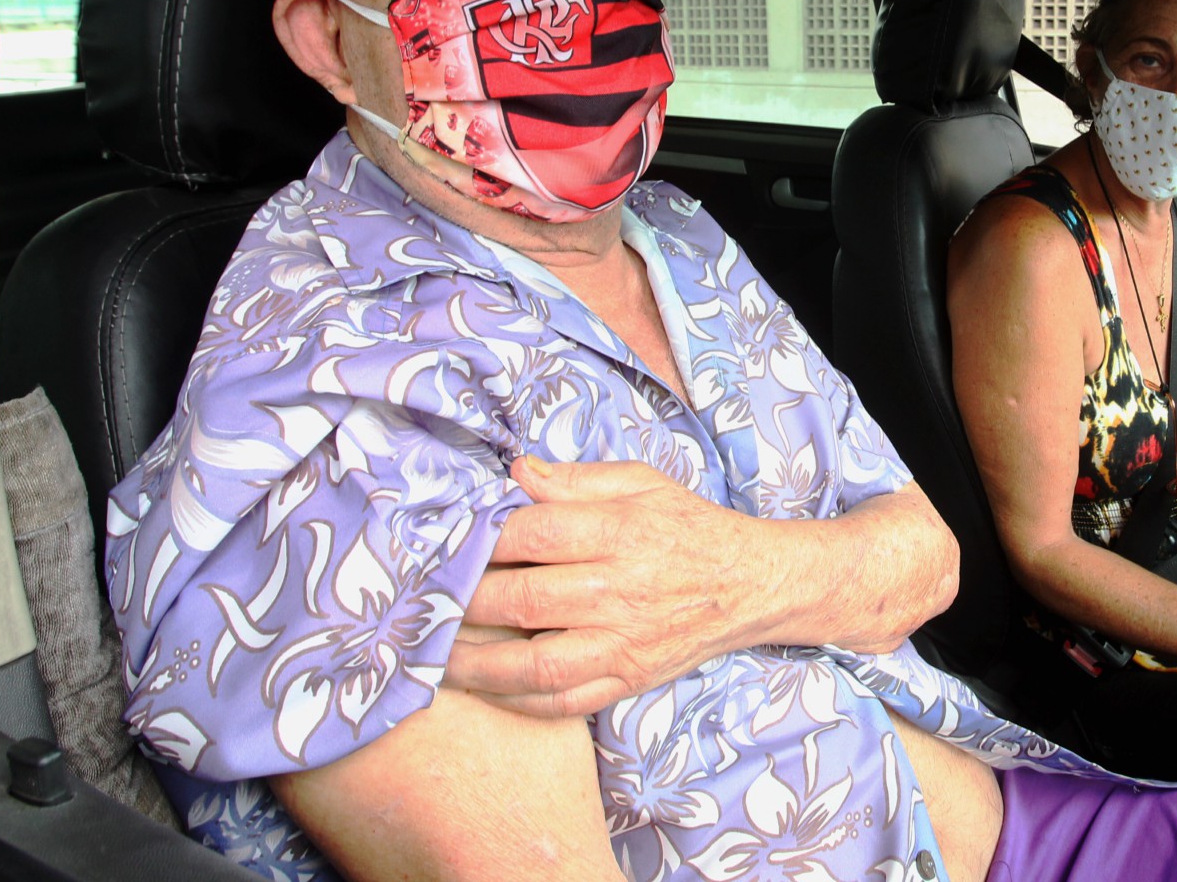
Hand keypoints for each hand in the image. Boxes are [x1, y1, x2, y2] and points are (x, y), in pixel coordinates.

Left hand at [444, 457, 762, 716]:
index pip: (534, 535)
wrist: (752, 584)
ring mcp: (625, 643)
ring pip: (535, 664)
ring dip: (475, 664)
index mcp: (622, 532)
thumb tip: (515, 473)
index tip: (447, 541)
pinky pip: (565, 703)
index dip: (482, 539)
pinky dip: (518, 702)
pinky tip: (485, 688)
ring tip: (434, 655)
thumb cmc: (689, 527)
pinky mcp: (629, 680)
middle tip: (424, 599)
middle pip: (523, 600)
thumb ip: (577, 479)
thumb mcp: (643, 482)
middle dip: (462, 601)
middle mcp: (621, 591)